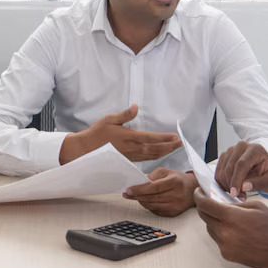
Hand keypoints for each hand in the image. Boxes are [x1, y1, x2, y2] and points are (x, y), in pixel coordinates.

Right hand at [59, 105, 181, 163]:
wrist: (86, 150)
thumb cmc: (97, 134)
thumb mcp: (109, 120)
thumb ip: (125, 115)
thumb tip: (136, 107)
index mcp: (129, 137)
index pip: (151, 138)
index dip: (165, 138)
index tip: (175, 136)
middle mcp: (132, 148)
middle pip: (155, 149)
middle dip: (169, 146)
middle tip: (181, 143)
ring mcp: (131, 156)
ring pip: (152, 156)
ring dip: (164, 152)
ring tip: (174, 148)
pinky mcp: (128, 160)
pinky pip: (145, 159)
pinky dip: (155, 157)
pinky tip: (160, 155)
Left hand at [122, 168, 195, 215]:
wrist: (193, 189)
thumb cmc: (178, 179)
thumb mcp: (166, 171)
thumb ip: (153, 176)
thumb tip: (140, 183)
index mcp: (175, 182)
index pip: (154, 187)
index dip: (140, 189)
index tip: (129, 190)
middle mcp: (176, 195)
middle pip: (152, 198)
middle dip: (137, 196)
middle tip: (127, 193)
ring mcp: (176, 206)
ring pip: (152, 206)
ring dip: (141, 201)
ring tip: (134, 196)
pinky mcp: (174, 213)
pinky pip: (156, 211)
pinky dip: (148, 206)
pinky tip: (145, 201)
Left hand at [193, 190, 267, 267]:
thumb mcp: (255, 206)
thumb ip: (234, 204)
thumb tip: (220, 202)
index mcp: (231, 217)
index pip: (204, 205)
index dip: (198, 196)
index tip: (199, 192)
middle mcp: (225, 233)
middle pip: (204, 217)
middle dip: (205, 207)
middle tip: (210, 202)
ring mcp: (225, 246)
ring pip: (210, 229)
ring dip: (214, 221)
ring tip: (227, 217)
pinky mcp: (228, 255)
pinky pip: (218, 240)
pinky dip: (221, 233)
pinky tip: (234, 230)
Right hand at [214, 140, 267, 198]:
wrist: (266, 170)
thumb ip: (260, 183)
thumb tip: (244, 186)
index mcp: (255, 149)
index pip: (241, 164)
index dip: (236, 180)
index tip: (235, 193)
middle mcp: (242, 146)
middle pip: (230, 167)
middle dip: (232, 185)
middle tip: (240, 197)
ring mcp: (231, 150)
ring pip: (222, 171)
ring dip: (227, 185)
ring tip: (239, 193)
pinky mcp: (224, 157)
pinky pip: (218, 172)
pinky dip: (223, 183)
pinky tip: (233, 188)